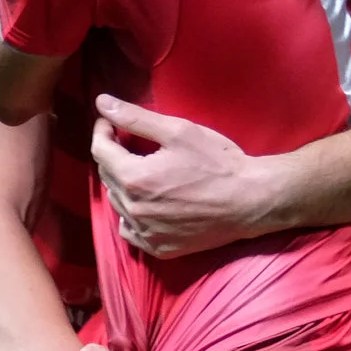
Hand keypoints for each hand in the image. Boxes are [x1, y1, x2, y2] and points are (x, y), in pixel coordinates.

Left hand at [92, 96, 274, 257]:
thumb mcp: (179, 131)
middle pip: (107, 176)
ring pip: (117, 203)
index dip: (103, 131)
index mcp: (134, 177)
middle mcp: (132, 208)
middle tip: (130, 143)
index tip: (111, 121)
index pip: (100, 150)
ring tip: (142, 171)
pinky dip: (132, 215)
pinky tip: (148, 204)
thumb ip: (135, 117)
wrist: (250, 201)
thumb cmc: (218, 163)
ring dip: (122, 184)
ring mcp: (145, 232)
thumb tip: (102, 102)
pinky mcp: (158, 247)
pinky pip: (130, 230)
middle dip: (114, 155)